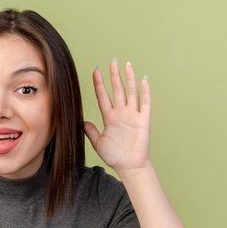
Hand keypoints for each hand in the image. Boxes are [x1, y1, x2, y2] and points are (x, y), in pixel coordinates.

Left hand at [83, 60, 151, 174]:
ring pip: (131, 92)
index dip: (99, 84)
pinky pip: (145, 102)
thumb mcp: (98, 142)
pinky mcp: (143, 120)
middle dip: (114, 75)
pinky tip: (143, 79)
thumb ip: (90, 131)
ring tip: (126, 65)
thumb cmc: (115, 156)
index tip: (95, 70)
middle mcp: (121, 113)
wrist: (129, 166)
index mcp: (110, 117)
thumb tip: (81, 121)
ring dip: (129, 78)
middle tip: (112, 61)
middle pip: (117, 90)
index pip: (103, 96)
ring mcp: (133, 115)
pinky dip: (145, 91)